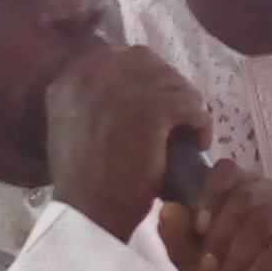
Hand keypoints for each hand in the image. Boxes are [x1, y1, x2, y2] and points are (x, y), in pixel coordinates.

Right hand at [47, 45, 210, 242]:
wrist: (89, 212)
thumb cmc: (82, 181)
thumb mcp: (71, 127)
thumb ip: (90, 101)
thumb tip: (126, 91)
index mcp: (72, 77)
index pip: (118, 58)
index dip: (142, 78)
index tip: (153, 103)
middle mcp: (94, 72)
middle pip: (147, 62)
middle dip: (166, 86)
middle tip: (176, 116)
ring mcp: (124, 88)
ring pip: (173, 82)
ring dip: (186, 105)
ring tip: (190, 133)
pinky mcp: (153, 109)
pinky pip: (189, 104)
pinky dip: (200, 122)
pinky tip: (200, 143)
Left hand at [156, 159, 271, 270]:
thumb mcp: (191, 261)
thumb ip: (176, 234)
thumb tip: (168, 208)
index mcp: (244, 187)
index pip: (227, 170)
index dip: (210, 197)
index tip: (198, 229)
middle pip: (246, 197)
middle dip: (221, 235)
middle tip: (209, 267)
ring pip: (265, 221)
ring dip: (239, 256)